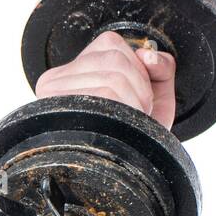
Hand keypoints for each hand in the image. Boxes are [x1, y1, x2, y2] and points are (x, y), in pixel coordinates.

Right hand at [33, 30, 177, 128]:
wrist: (125, 170)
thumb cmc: (137, 130)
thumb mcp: (156, 93)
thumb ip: (162, 66)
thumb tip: (147, 56)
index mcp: (79, 65)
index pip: (113, 45)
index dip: (138, 70)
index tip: (139, 97)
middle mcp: (58, 76)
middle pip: (115, 60)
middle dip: (141, 89)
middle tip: (139, 114)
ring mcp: (53, 94)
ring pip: (113, 78)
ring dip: (136, 103)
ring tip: (131, 122)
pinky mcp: (56, 110)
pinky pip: (104, 94)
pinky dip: (126, 111)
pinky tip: (122, 127)